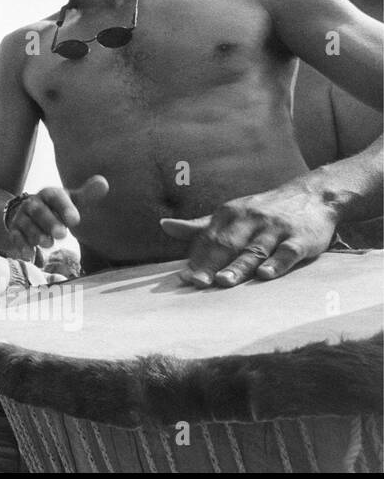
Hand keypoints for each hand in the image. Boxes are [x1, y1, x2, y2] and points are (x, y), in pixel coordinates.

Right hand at [5, 175, 108, 255]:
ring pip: (26, 224)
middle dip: (49, 222)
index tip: (75, 220)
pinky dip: (21, 246)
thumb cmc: (56, 209)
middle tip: (62, 234)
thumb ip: (87, 194)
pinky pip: (15, 237)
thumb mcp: (72, 200)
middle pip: (38, 210)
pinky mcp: (14, 231)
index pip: (56, 197)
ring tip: (48, 244)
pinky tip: (28, 256)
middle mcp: (33, 204)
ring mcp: (22, 217)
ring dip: (36, 234)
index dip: (65, 208)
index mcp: (49, 194)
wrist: (26, 212)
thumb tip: (103, 183)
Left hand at [160, 184, 336, 287]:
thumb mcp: (231, 213)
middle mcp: (251, 220)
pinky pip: (287, 252)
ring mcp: (276, 229)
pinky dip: (276, 263)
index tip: (183, 278)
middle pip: (228, 244)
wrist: (313, 195)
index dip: (196, 258)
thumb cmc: (263, 211)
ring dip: (238, 266)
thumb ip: (199, 225)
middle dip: (211, 264)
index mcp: (230, 214)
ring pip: (254, 249)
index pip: (209, 238)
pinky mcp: (300, 238)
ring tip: (223, 282)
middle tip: (197, 283)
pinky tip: (265, 275)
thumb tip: (164, 226)